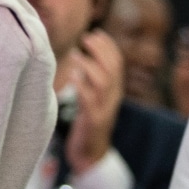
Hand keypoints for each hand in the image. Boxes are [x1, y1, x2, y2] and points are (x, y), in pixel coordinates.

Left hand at [64, 30, 124, 172]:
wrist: (91, 156)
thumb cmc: (87, 125)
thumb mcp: (92, 100)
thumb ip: (90, 82)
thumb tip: (81, 60)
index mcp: (114, 92)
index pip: (117, 63)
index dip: (108, 46)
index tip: (95, 32)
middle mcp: (112, 99)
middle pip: (113, 69)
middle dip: (101, 50)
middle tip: (85, 37)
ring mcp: (104, 110)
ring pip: (103, 83)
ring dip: (89, 65)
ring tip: (75, 54)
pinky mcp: (93, 122)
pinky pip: (89, 101)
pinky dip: (81, 86)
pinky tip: (71, 76)